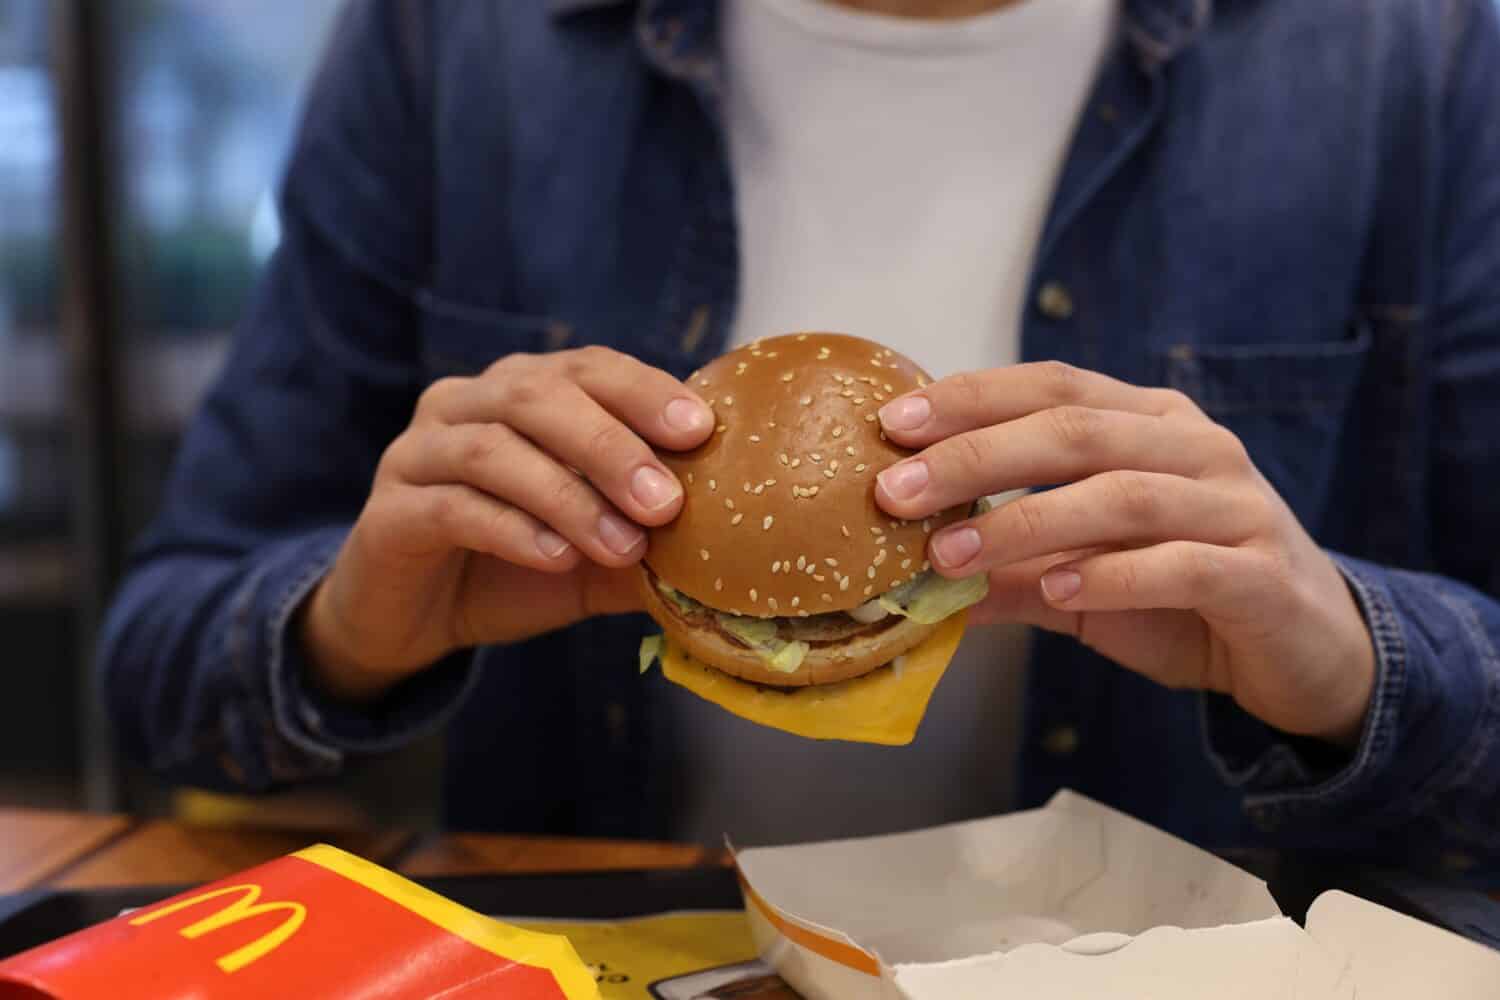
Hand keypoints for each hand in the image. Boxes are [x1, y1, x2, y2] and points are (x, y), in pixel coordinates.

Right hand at [301, 347, 713, 700]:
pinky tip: (558, 559)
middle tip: (666, 501)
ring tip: (623, 545)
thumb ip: (650, 542)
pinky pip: (452, 507)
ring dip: (568, 496)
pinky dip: (513, 530)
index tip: (700, 428)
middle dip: (611, 445)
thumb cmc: (513, 568)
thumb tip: (731, 553)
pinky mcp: (389, 513)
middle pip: (537, 396)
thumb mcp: (596, 556)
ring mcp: (417, 453)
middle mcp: (464, 404)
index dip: (642, 390)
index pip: (587, 368)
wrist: (412, 620)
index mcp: (521, 392)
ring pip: (492, 449)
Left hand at [873, 362, 1375, 746]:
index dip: (971, 398)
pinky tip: (1055, 590)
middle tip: (896, 491)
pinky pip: (1181, 564)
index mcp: (1150, 423)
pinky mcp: (1261, 573)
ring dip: (1024, 524)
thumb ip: (1006, 572)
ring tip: (950, 557)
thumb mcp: (1080, 581)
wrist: (1310, 649)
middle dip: (976, 456)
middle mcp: (1195, 447)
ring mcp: (1235, 505)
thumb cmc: (1184, 597)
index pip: (1053, 386)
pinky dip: (1112, 576)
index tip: (892, 425)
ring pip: (1121, 496)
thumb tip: (908, 585)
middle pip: (1075, 430)